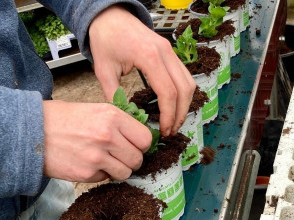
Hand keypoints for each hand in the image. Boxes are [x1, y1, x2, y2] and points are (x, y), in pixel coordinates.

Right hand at [42, 100, 151, 181]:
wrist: (30, 131)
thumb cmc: (62, 119)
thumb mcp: (94, 110)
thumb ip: (118, 123)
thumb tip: (139, 139)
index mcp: (112, 117)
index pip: (145, 139)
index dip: (141, 145)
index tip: (135, 146)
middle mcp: (108, 136)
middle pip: (138, 159)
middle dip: (131, 159)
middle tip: (119, 156)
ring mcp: (97, 157)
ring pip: (125, 173)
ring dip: (118, 169)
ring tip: (104, 160)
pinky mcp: (87, 173)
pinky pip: (106, 179)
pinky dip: (101, 174)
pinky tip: (88, 163)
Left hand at [88, 5, 195, 135]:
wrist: (110, 15)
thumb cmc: (106, 38)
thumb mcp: (103, 69)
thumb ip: (114, 95)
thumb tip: (124, 117)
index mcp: (149, 57)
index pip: (168, 93)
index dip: (168, 115)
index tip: (163, 130)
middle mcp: (165, 53)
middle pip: (184, 90)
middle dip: (180, 115)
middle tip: (170, 131)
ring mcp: (171, 52)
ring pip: (189, 84)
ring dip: (185, 105)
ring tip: (174, 121)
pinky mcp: (171, 53)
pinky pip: (185, 77)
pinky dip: (183, 94)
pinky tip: (174, 106)